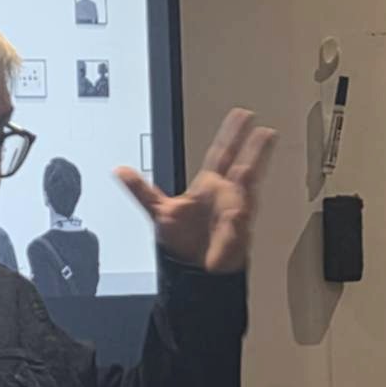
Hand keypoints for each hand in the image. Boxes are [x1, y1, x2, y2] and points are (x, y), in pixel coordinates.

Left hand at [115, 108, 275, 273]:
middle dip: (251, 143)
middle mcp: (225, 194)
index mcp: (207, 187)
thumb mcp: (158, 211)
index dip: (230, 134)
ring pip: (248, 180)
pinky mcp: (237, 226)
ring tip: (265, 140)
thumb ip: (140, 189)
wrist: (194, 270)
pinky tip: (243, 196)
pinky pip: (240, 214)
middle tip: (260, 123)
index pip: (221, 153)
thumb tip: (120, 172)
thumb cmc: (184, 243)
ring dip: (256, 161)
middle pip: (241, 161)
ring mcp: (234, 208)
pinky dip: (241, 206)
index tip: (241, 116)